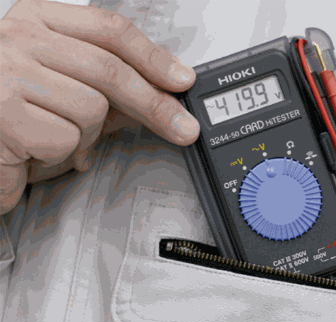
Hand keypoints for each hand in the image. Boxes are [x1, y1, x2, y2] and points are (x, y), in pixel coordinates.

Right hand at [0, 0, 198, 214]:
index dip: (154, 57)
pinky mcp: (4, 111)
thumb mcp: (69, 96)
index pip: (111, 29)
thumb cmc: (18, 121)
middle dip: (154, 105)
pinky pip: (68, 137)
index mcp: (38, 21)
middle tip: (183, 129)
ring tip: (58, 136)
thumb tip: (161, 95)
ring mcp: (8, 71)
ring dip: (87, 135)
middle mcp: (20, 38)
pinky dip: (64, 153)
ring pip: (92, 107)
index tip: (182, 81)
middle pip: (111, 69)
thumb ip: (110, 92)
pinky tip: (38, 150)